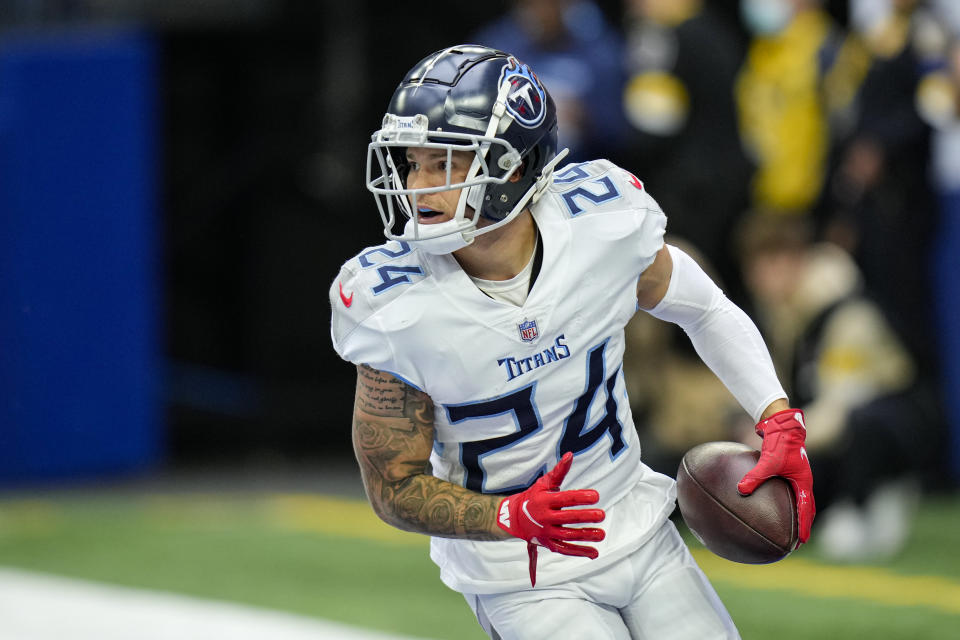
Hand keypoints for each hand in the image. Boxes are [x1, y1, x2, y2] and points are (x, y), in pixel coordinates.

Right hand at [497, 452, 604, 585]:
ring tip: (602, 534)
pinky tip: (594, 552)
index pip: (565, 498)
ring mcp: (546, 532)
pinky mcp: (548, 544)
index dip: (581, 497)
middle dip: (585, 517)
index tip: (596, 496)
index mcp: (545, 500)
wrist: (515, 518)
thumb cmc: (534, 497)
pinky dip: (579, 552)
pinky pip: (565, 549)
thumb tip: (570, 455)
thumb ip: (559, 471)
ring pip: (568, 536)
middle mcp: (545, 517)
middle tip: (601, 515)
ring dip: (585, 536)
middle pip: (567, 518)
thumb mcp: (544, 483)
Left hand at [738, 409, 814, 546]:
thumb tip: (740, 490)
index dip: (803, 528)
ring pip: (799, 500)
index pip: (805, 511)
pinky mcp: (788, 471)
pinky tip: (769, 503)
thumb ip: (755, 476)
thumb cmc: (779, 443)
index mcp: (803, 482)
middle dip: (802, 526)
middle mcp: (803, 481)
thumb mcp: (768, 461)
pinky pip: (787, 490)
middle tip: (796, 542)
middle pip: (806, 509)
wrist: (783, 425)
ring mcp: (797, 476)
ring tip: (787, 527)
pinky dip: (783, 500)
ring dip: (796, 515)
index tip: (799, 543)